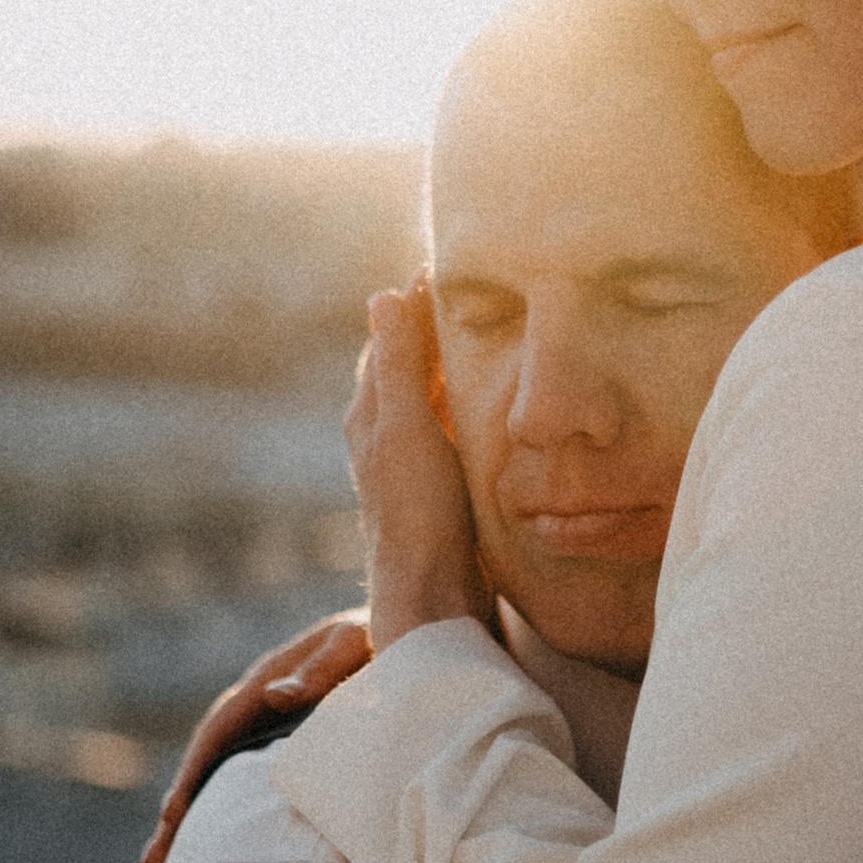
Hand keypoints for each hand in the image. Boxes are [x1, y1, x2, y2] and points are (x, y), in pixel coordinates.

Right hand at [141, 611, 371, 862]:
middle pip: (204, 768)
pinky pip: (246, 784)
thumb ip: (320, 668)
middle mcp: (255, 708)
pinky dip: (223, 818)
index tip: (172, 817)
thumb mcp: (353, 643)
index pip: (216, 735)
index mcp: (264, 682)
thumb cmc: (379, 634)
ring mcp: (268, 727)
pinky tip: (212, 852)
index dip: (192, 776)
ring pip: (219, 782)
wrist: (401, 629)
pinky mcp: (287, 744)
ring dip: (189, 828)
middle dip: (175, 819)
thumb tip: (277, 695)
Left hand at [351, 283, 495, 653]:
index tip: (450, 268)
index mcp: (370, 414)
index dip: (416, 304)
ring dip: (453, 369)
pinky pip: (448, 429)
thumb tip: (384, 295)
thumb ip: (399, 365)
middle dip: (436, 332)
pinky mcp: (434, 488)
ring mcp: (408, 464)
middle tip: (479, 296)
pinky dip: (465, 405)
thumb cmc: (418, 511)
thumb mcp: (409, 428)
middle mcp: (383, 435)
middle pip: (408, 367)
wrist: (431, 594)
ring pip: (428, 399)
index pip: (389, 340)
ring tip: (491, 339)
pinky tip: (490, 408)